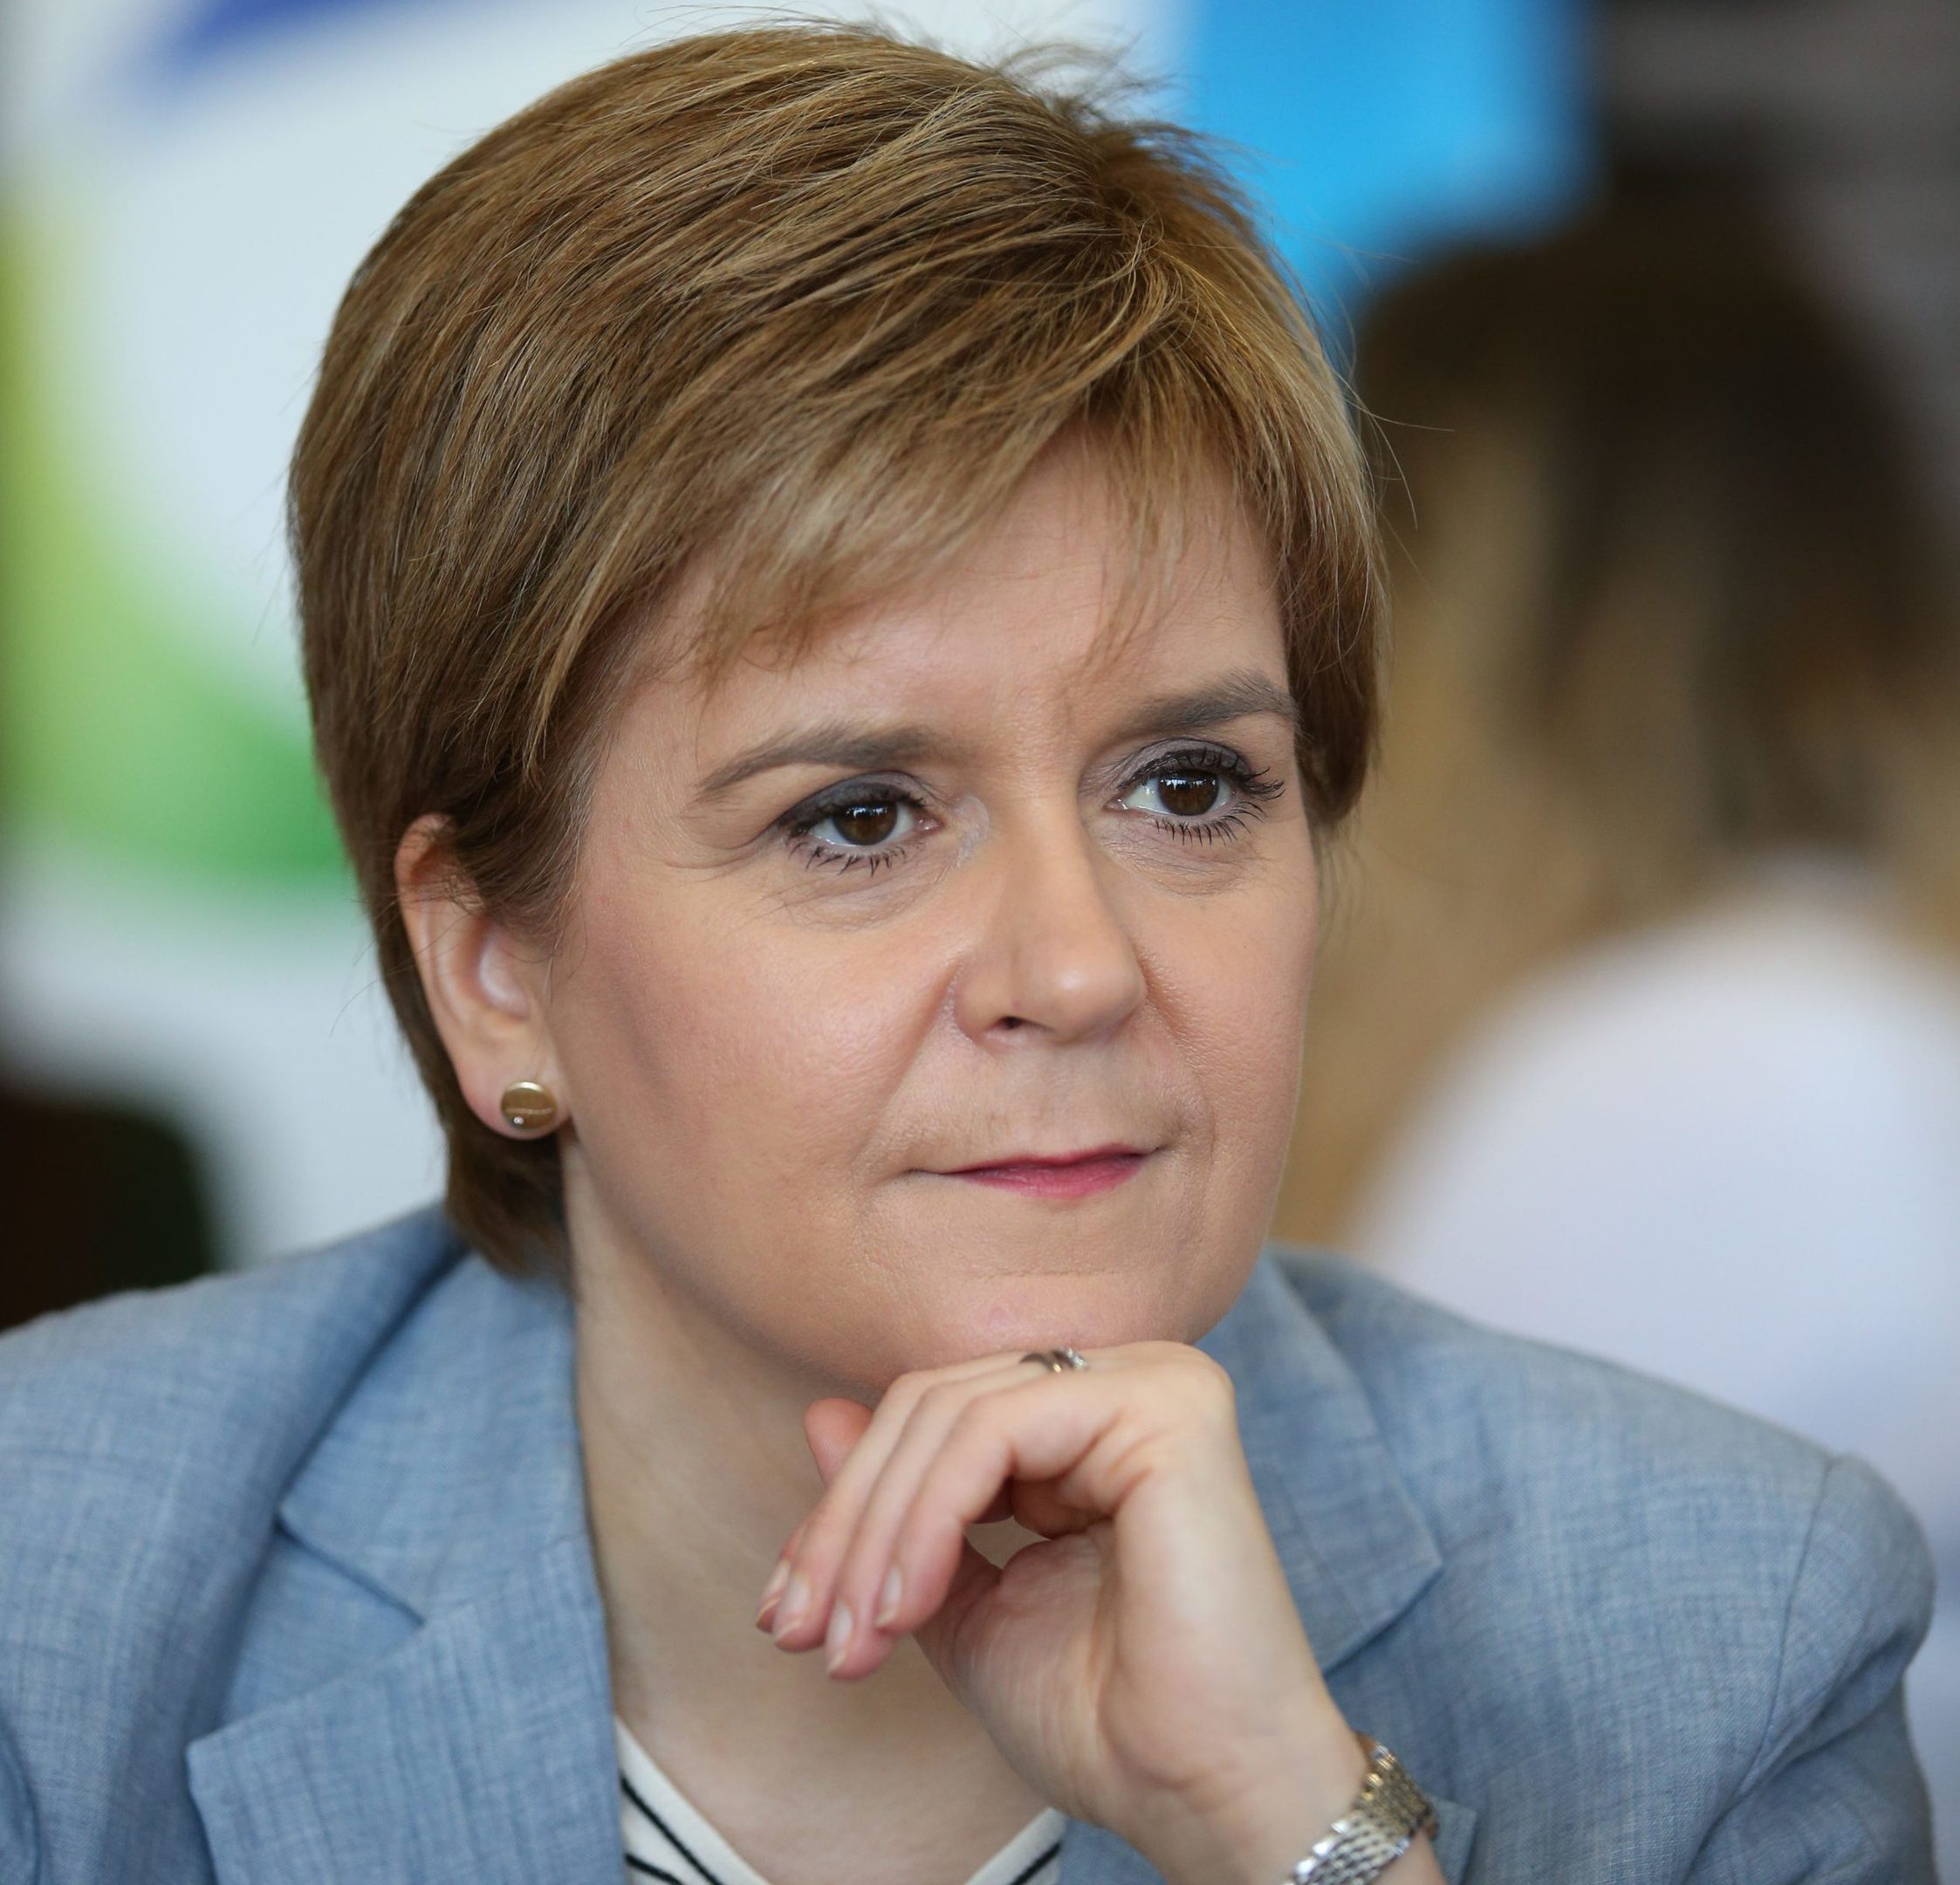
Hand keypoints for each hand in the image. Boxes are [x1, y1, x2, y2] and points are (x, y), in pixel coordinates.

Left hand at [754, 1341, 1430, 1883]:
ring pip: (950, 1413)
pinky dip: (927, 1518)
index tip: (786, 1613)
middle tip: (798, 1631)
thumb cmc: (1106, 1717)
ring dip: (875, 1535)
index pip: (935, 1416)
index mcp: (1093, 1418)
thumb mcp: (964, 1604)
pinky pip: (996, 1429)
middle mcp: (1129, 1380)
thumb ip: (902, 1512)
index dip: (846, 1509)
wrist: (1202, 1793)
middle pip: (932, 1405)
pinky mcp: (1165, 1406)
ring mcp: (1153, 1382)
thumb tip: (819, 1415)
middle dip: (846, 1526)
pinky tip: (904, 1607)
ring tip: (851, 1639)